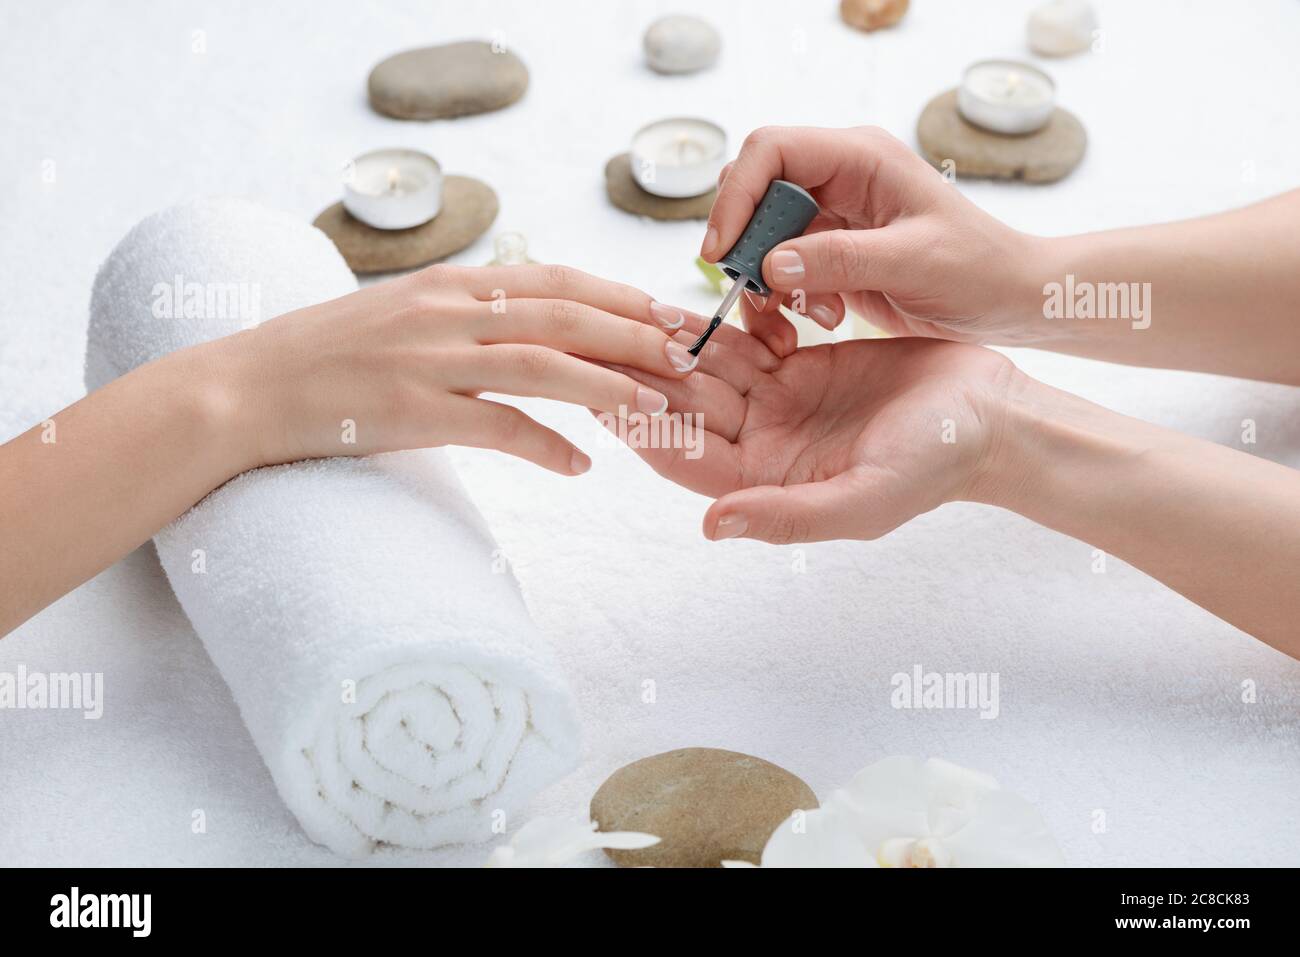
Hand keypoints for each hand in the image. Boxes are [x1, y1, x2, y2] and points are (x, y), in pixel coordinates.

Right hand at [211, 263, 701, 474]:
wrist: (248, 387)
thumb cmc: (329, 353)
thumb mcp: (405, 311)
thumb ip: (468, 311)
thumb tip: (531, 319)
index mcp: (452, 283)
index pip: (555, 279)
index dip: (619, 295)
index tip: (668, 312)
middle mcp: (449, 310)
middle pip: (564, 314)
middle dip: (635, 333)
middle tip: (689, 354)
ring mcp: (430, 359)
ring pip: (543, 363)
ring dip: (608, 385)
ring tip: (657, 407)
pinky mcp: (413, 410)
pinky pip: (497, 426)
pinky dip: (545, 446)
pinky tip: (579, 467)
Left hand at [602, 312, 1018, 543]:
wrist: (990, 415)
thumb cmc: (937, 465)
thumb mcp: (864, 498)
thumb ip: (787, 516)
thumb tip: (711, 526)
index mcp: (766, 482)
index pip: (685, 455)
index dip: (640, 427)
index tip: (596, 395)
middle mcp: (761, 446)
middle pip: (686, 408)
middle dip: (639, 375)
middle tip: (590, 340)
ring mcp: (777, 404)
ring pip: (708, 369)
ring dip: (670, 341)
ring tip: (624, 307)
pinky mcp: (796, 366)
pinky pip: (744, 340)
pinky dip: (717, 319)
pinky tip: (683, 293)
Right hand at [701, 126, 1060, 355]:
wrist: (1008, 300)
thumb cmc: (978, 269)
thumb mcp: (912, 263)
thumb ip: (840, 260)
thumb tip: (772, 264)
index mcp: (860, 158)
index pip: (770, 151)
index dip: (737, 195)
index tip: (723, 251)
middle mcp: (839, 178)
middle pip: (755, 192)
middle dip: (747, 245)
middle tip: (756, 291)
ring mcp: (833, 216)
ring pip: (763, 236)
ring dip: (769, 281)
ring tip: (806, 316)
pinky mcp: (831, 253)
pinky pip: (783, 269)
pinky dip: (787, 299)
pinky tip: (823, 319)